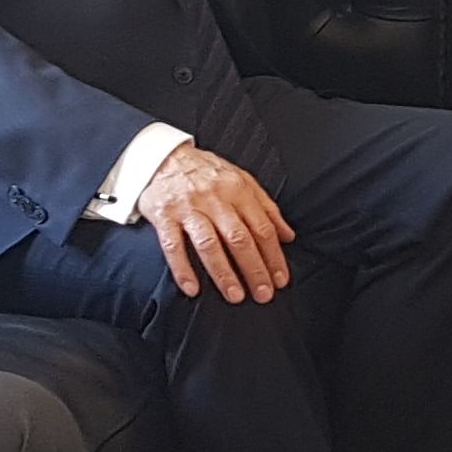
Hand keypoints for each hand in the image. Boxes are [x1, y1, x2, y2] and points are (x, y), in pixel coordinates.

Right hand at [138, 141, 294, 303]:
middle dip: (254, 269)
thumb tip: (288, 236)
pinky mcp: (163, 215)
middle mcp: (215, 198)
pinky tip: (192, 288)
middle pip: (239, 238)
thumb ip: (266, 208)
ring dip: (223, 272)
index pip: (262, 227)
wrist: (164, 156)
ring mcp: (188, 207)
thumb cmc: (207, 172)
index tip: (280, 279)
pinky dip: (182, 268)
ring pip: (209, 243)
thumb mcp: (242, 180)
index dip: (274, 256)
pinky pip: (172, 245)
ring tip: (235, 295)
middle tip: (263, 294)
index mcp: (238, 190)